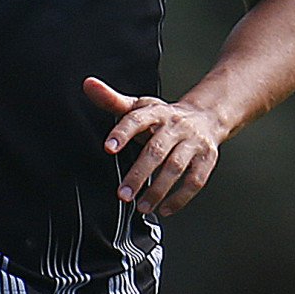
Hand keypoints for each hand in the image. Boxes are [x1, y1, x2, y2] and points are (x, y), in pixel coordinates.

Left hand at [83, 77, 221, 218]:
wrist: (206, 117)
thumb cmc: (165, 117)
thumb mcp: (139, 106)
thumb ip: (112, 100)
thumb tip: (88, 85)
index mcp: (156, 112)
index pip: (137, 119)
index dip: (122, 133)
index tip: (108, 148)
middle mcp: (176, 127)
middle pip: (156, 150)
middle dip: (139, 174)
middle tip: (122, 194)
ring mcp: (193, 143)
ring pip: (176, 168)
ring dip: (158, 190)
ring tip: (141, 206)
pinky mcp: (206, 159)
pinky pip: (195, 181)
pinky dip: (180, 198)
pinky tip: (164, 209)